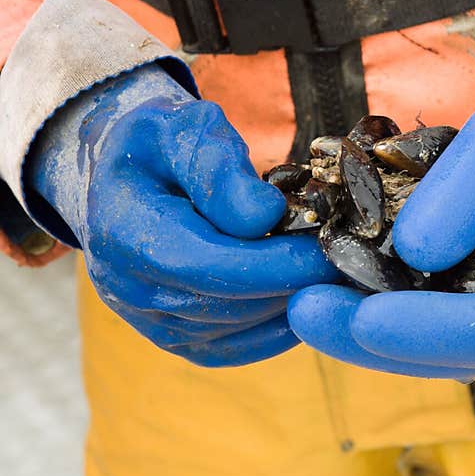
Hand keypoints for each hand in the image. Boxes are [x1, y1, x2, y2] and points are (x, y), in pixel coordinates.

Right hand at [27, 64, 337, 365]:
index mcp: (124, 233)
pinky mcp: (180, 340)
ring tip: (334, 271)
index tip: (329, 248)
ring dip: (292, 304)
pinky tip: (309, 295)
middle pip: (230, 305)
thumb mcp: (182, 129)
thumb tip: (264, 216)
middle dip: (295, 284)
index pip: (209, 267)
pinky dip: (280, 326)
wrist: (127, 183)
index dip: (275, 265)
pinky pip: (239, 347)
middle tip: (349, 260)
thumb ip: (217, 166)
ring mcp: (154, 323)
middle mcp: (131, 291)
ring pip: (241, 330)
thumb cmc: (161, 147)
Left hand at [287, 0, 474, 376]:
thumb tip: (414, 252)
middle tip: (307, 312)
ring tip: (305, 305)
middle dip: (382, 343)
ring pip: (436, 354)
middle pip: (465, 355)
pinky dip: (374, 318)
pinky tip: (328, 292)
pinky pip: (423, 330)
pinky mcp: (470, 310)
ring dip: (367, 340)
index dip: (440, 330)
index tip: (368, 319)